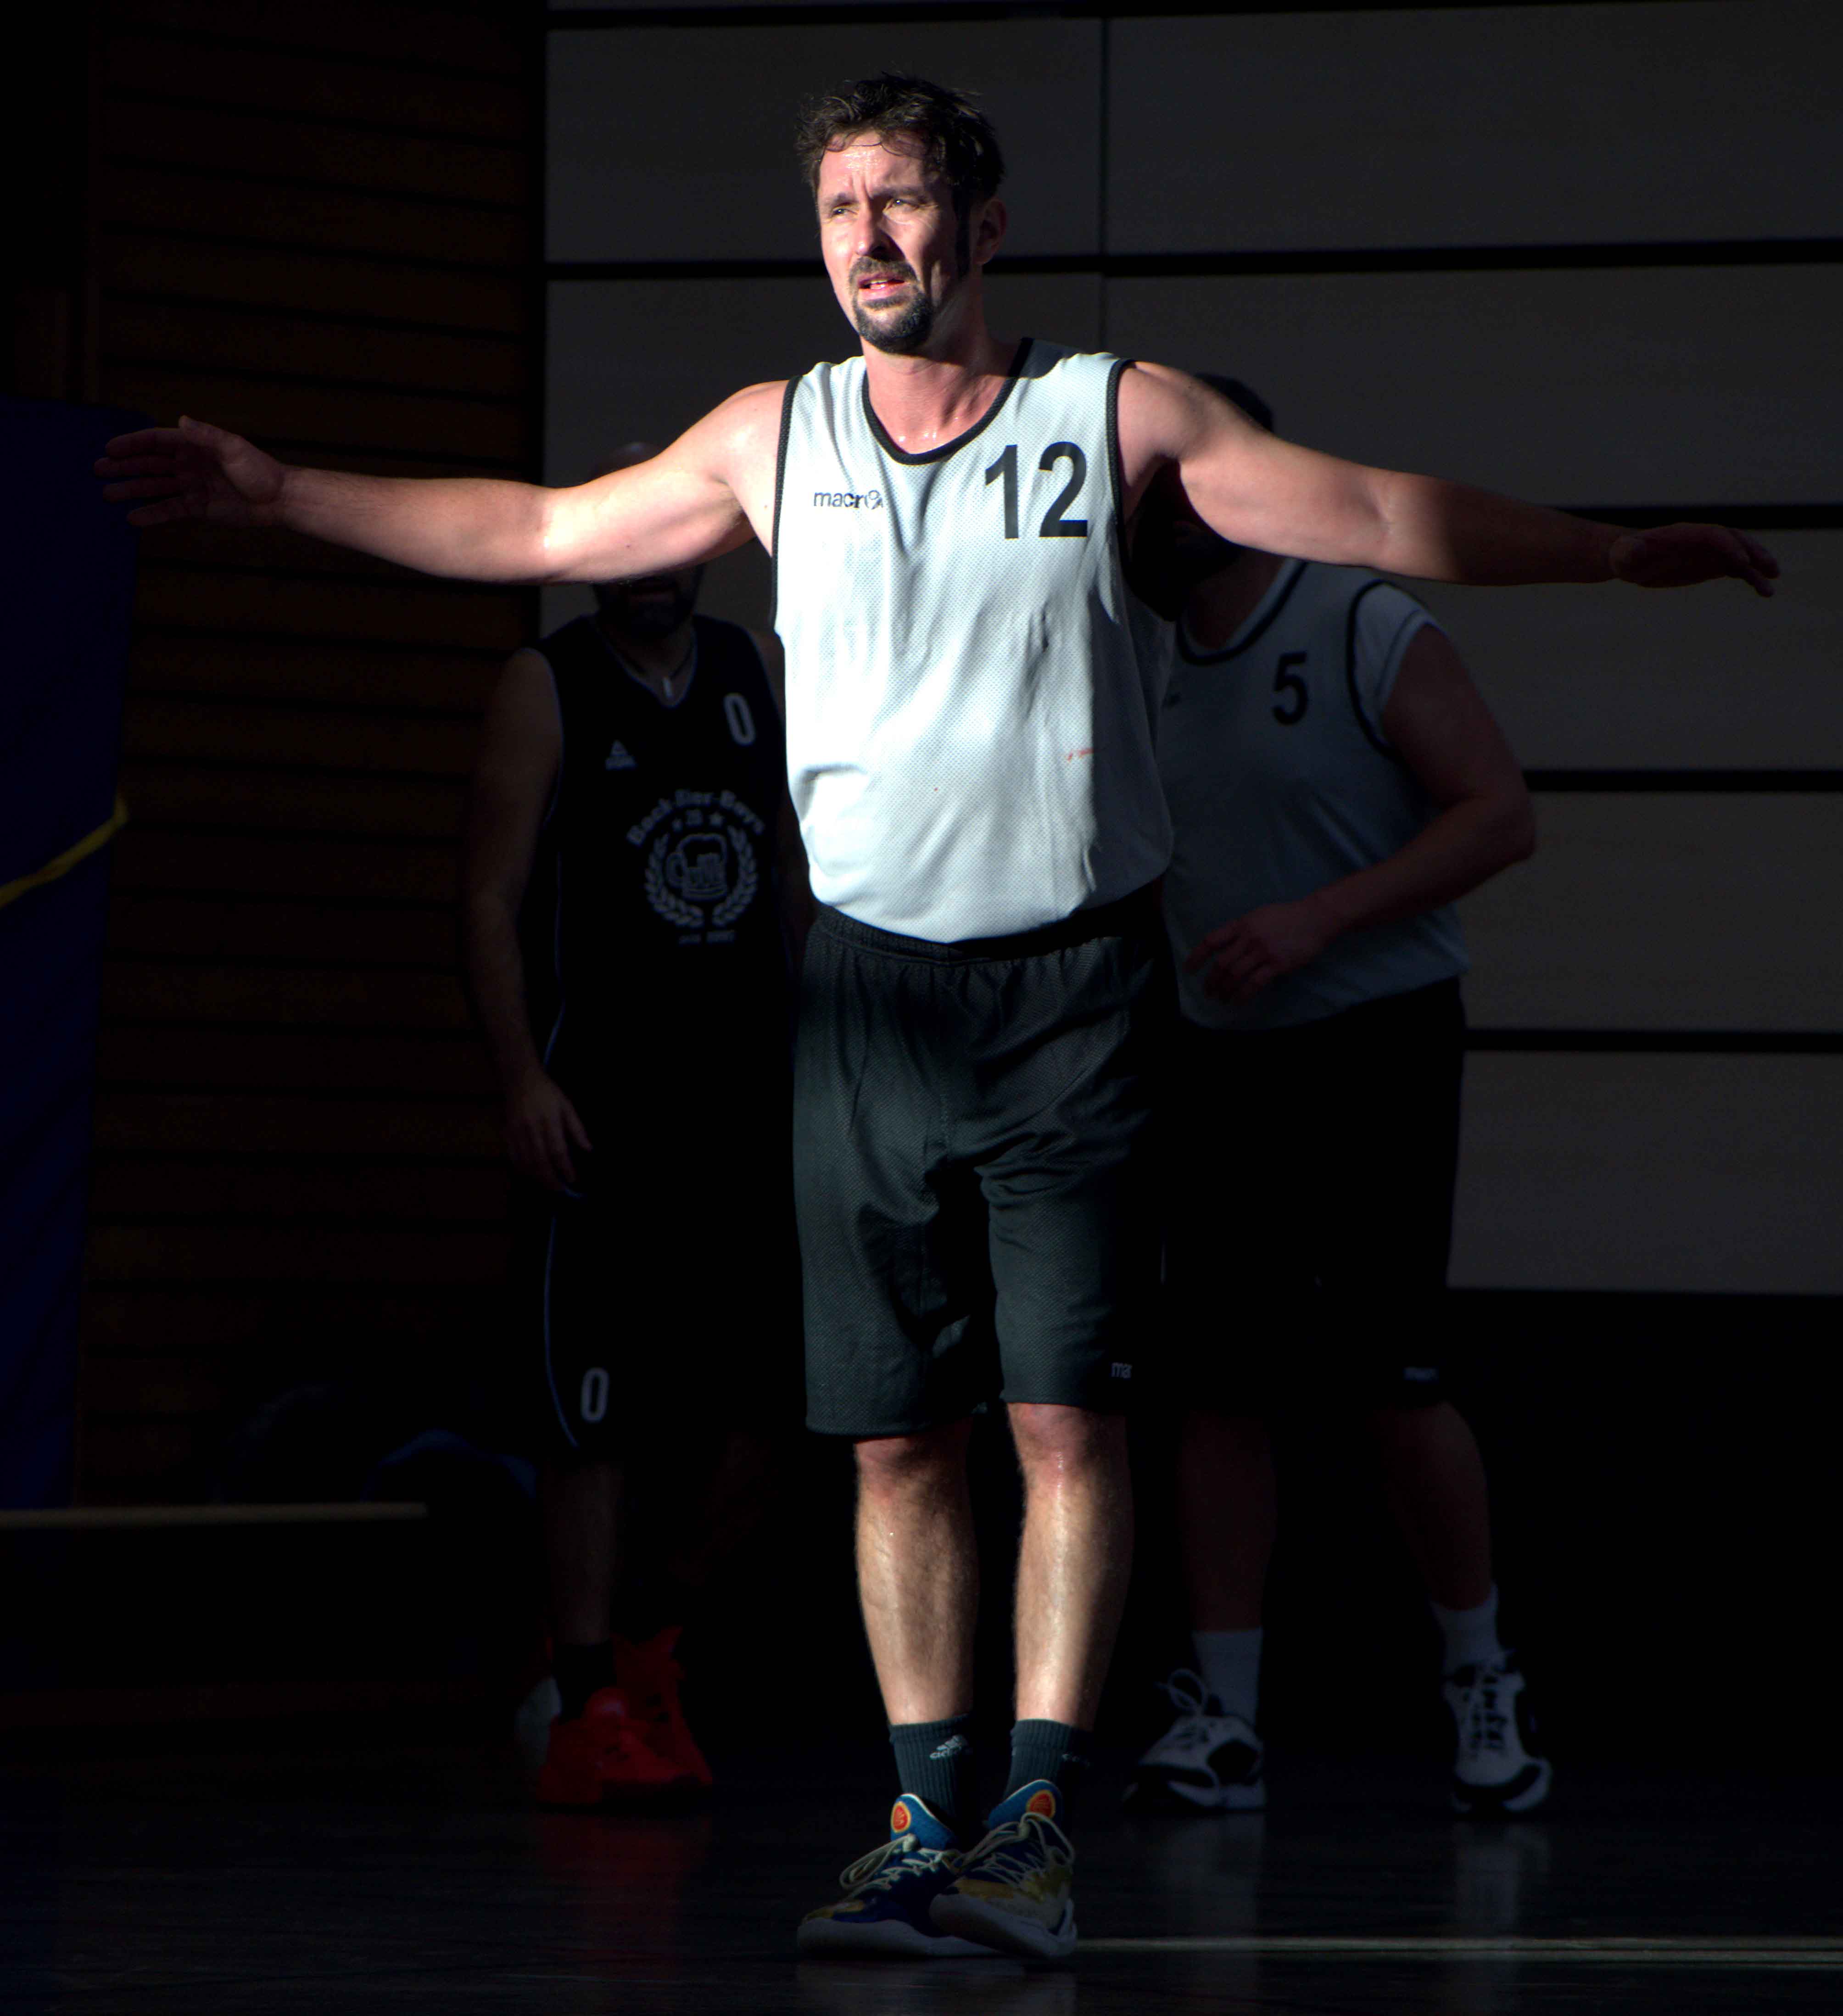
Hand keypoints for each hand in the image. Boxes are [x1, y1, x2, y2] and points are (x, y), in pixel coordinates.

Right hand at [95, 416, 288, 529]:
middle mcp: (189, 464)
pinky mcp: (199, 508)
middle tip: (97, 471)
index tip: (109, 449)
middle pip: (149, 464)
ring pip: (155, 487)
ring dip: (132, 490)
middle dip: (124, 467)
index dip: (132, 445)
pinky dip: (152, 514)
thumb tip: (181, 420)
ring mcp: (192, 486)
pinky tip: (133, 518)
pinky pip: (171, 510)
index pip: (156, 442)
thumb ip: (205, 435)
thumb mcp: (232, 447)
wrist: (279, 499)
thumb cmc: (259, 469)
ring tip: (107, 494)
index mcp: (194, 445)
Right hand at [505, 1071, 592, 1191]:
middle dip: (550, 1179)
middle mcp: (532, 1128)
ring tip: (548, 1185)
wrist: (520, 1079)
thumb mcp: (567, 1106)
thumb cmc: (548, 1092)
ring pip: (525, 1162)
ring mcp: (517, 1132)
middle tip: (560, 1189)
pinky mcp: (506, 1133)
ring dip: (537, 1178)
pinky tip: (531, 1175)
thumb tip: (588, 1149)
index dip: (565, 1167)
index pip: (558, 1150)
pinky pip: (513, 1157)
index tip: (572, 1179)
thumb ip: (577, 1129)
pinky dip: (522, 1170)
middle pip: (540, 1160)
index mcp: (549, 1120)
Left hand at [1187, 898, 1336, 1004]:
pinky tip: (1237, 1001)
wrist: (1315, 918)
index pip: (1211, 941)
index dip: (1197, 956)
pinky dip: (1242, 995)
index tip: (1189, 969)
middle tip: (1207, 991)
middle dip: (1211, 980)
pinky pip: (1254, 983)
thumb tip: (1226, 947)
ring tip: (1221, 999)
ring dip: (1225, 990)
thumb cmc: (1287, 916)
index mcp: (1241, 924)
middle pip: (1221, 963)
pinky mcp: (1277, 964)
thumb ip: (1242, 930)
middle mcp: (1249, 938)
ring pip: (1235, 975)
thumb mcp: (1259, 916)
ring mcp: (1263, 951)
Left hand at [1610, 524, 1777, 596]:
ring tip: (1771, 589)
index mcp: (1685, 533)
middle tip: (1770, 568)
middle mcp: (1703, 540)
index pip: (1714, 534)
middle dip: (1754, 552)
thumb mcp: (1623, 555)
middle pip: (1735, 541)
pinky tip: (1764, 590)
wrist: (1631, 559)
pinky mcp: (1711, 565)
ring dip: (1758, 569)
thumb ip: (1628, 550)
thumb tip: (1630, 548)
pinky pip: (1736, 569)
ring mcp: (1710, 552)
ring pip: (1740, 557)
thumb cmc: (1625, 556)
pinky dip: (1751, 578)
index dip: (1728, 545)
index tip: (1741, 561)